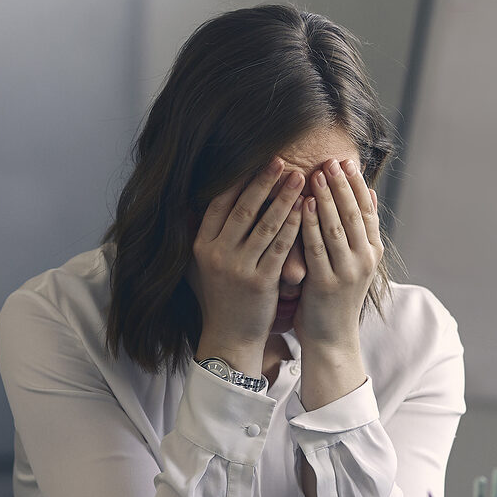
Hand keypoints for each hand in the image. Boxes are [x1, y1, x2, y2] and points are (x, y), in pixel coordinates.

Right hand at [189, 157, 304, 372]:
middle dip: (263, 182)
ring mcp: (238, 268)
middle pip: (243, 209)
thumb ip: (200, 235)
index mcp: (201, 245)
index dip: (238, 181)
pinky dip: (293, 226)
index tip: (255, 161)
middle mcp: (217, 254)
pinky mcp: (260, 282)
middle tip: (281, 159)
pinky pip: (280, 247)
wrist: (230, 337)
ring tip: (299, 178)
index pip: (219, 204)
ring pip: (264, 225)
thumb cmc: (221, 298)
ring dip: (283, 198)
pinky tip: (306, 210)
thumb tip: (191, 203)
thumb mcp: (200, 266)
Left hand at [295, 158, 382, 352]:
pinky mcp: (327, 283)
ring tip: (317, 173)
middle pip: (353, 214)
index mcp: (373, 252)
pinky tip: (304, 203)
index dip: (357, 185)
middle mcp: (365, 260)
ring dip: (327, 198)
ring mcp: (347, 272)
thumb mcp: (354, 262)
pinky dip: (311, 223)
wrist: (331, 338)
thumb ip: (361, 230)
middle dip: (342, 185)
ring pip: (337, 227)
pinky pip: (318, 246)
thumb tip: (370, 194)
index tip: (347, 162)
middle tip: (331, 160)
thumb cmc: (335, 297)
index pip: (367, 211)